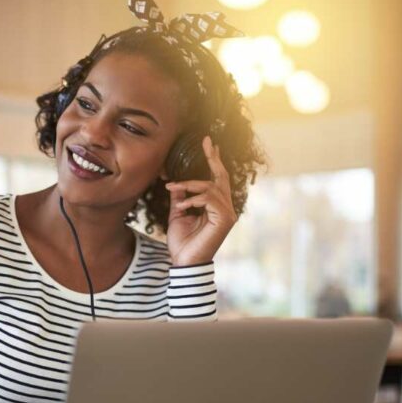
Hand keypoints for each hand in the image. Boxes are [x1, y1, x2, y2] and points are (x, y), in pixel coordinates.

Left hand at [165, 136, 237, 266]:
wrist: (183, 261)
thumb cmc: (182, 242)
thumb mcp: (177, 214)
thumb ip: (180, 198)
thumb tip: (176, 183)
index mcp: (216, 205)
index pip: (216, 179)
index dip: (214, 160)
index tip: (209, 143)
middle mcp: (225, 207)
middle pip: (221, 176)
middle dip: (213, 158)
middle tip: (207, 141)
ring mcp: (228, 213)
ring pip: (211, 187)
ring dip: (189, 186)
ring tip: (174, 189)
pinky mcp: (225, 219)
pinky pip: (209, 199)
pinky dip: (193, 200)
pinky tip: (183, 207)